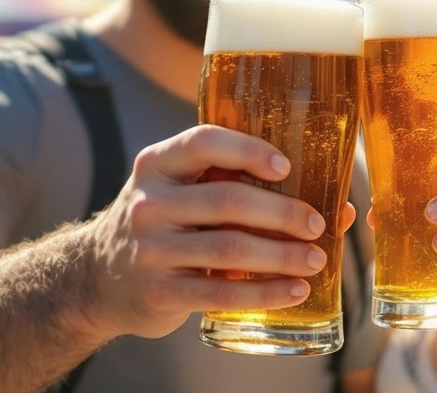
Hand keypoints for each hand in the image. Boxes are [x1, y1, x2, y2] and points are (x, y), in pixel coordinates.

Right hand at [80, 125, 354, 339]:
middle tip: (318, 224)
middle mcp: (148, 203)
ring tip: (316, 260)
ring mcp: (150, 249)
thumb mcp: (178, 194)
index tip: (286, 166)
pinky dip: (266, 292)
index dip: (248, 150)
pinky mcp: (159, 291)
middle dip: (282, 212)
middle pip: (228, 200)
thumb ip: (237, 188)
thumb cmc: (162, 227)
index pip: (203, 143)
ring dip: (282, 255)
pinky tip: (295, 291)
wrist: (97, 278)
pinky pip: (222, 292)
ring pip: (230, 248)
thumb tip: (339, 207)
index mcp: (155, 165)